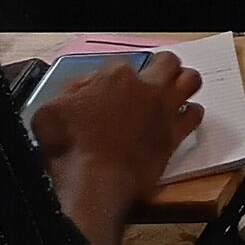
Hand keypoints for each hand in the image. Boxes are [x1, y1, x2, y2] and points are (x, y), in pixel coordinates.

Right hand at [37, 53, 203, 241]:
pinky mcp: (175, 134)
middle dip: (161, 65)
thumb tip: (80, 90)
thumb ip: (69, 94)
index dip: (116, 73)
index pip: (122, 61)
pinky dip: (191, 113)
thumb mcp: (49, 114)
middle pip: (166, 61)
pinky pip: (195, 114)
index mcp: (114, 77)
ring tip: (175, 89)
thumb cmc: (69, 150)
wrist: (94, 183)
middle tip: (155, 76)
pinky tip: (181, 118)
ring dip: (183, 82)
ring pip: (190, 80)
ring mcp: (164, 109)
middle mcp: (145, 87)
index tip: (112, 84)